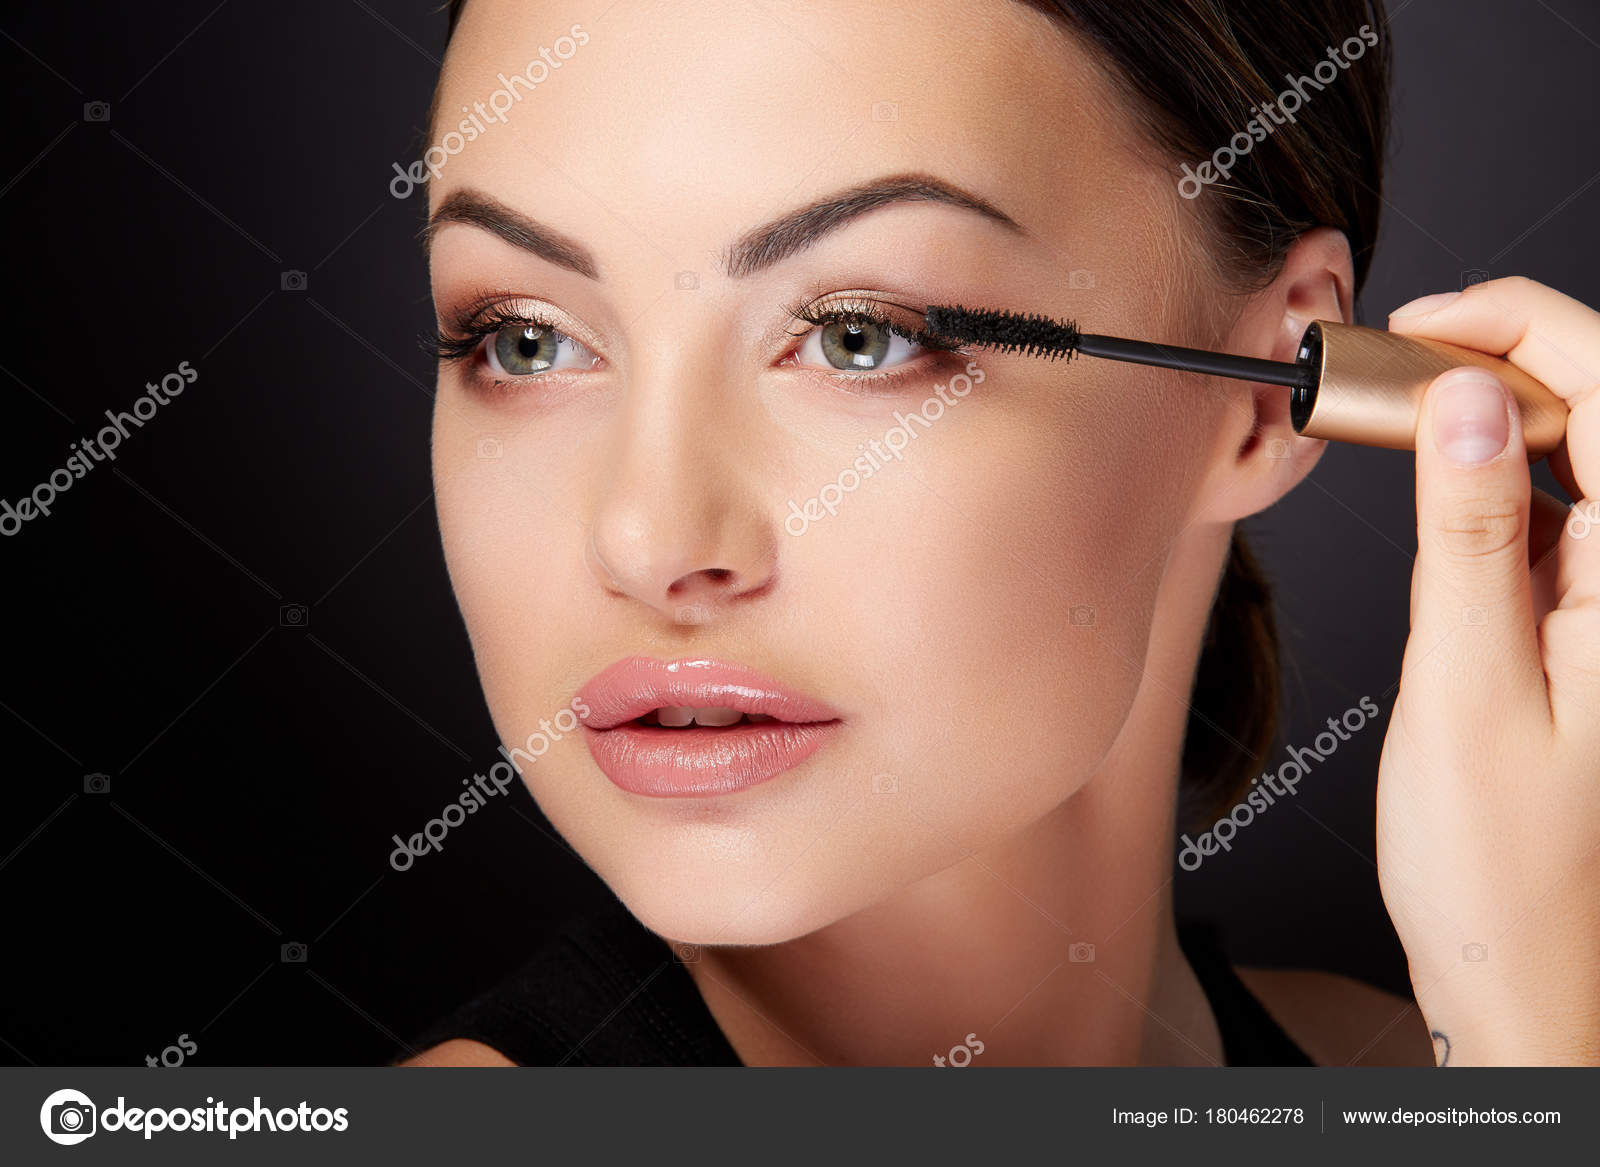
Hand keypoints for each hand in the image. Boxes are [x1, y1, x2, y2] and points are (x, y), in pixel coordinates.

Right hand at [1375, 277, 1599, 1064]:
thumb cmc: (1500, 866)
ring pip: (1567, 458)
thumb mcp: (1467, 687)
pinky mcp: (1575, 622)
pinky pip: (1543, 515)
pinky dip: (1480, 482)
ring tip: (1393, 419)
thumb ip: (1471, 533)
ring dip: (1485, 418)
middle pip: (1597, 413)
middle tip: (1388, 371)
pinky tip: (1431, 492)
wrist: (1517, 970)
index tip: (1423, 326)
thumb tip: (1466, 402)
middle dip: (1497, 360)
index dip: (1524, 328)